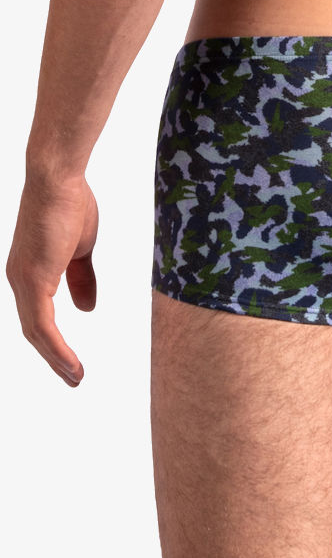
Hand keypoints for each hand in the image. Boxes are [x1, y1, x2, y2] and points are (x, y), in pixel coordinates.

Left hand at [6, 172, 98, 384]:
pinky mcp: (33, 281)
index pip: (38, 315)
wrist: (58, 180)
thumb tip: (86, 307)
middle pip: (33, 330)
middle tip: (73, 377)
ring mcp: (23, 281)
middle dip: (53, 358)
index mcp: (30, 272)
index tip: (71, 359)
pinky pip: (43, 325)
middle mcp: (19, 280)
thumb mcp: (81, 249)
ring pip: (36, 333)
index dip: (54, 340)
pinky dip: (57, 348)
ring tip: (75, 377)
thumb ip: (82, 279)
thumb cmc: (70, 203)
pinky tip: (71, 364)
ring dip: (56, 359)